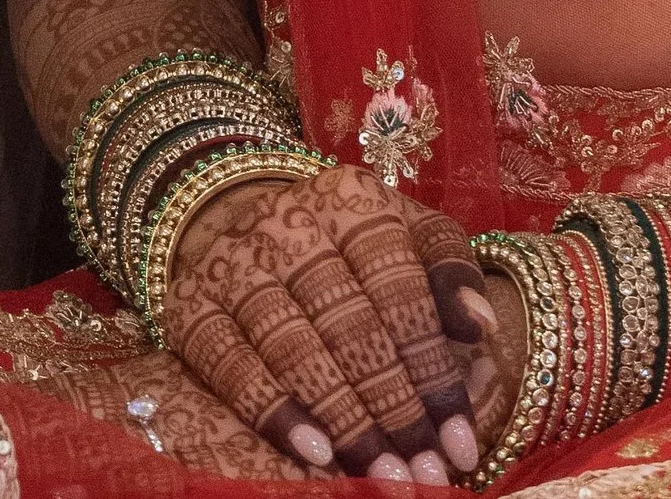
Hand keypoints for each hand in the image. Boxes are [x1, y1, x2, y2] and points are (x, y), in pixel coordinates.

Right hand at [160, 166, 503, 481]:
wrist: (240, 217)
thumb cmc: (346, 240)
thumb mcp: (404, 234)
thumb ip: (446, 270)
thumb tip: (480, 328)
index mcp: (351, 200)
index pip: (402, 293)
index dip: (434, 373)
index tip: (462, 443)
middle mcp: (288, 226)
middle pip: (352, 331)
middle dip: (395, 413)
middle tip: (426, 477)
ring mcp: (233, 266)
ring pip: (298, 355)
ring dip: (347, 426)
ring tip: (385, 479)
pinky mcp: (190, 308)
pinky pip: (234, 370)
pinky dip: (276, 414)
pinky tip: (318, 455)